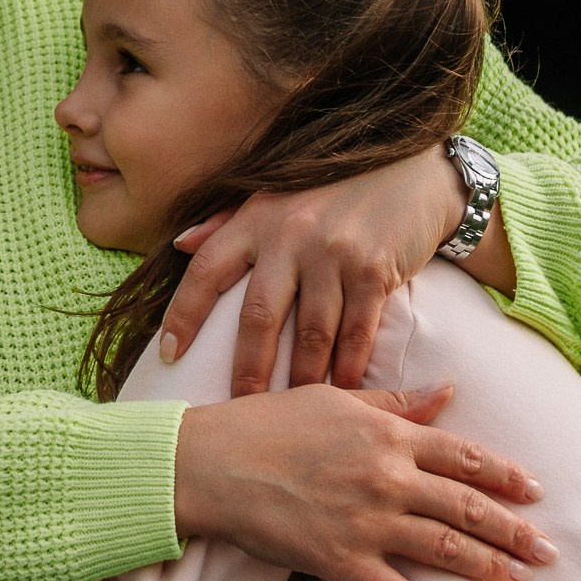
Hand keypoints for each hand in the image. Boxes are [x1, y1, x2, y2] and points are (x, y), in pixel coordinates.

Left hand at [161, 144, 513, 394]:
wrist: (413, 172)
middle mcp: (290, 234)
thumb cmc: (334, 189)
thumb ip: (227, 220)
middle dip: (248, 369)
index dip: (183, 314)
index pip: (207, 270)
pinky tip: (342, 389)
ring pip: (310, 332)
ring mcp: (334, 252)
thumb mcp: (275, 194)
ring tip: (292, 408)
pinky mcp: (374, 269)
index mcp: (257, 219)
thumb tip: (180, 245)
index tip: (168, 356)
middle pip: (258, 316)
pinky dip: (348, 366)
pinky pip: (356, 331)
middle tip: (239, 407)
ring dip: (301, 377)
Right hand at [171, 378, 553, 580]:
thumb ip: (394, 401)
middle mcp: (388, 478)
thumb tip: (446, 392)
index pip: (464, 456)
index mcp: (388, 434)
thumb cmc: (266, 423)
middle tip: (548, 552)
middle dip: (513, 532)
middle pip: (467, 507)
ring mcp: (367, 522)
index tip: (535, 493)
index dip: (506, 476)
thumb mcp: (335, 398)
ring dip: (488, 568)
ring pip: (445, 549)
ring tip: (518, 580)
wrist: (212, 463)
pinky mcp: (341, 562)